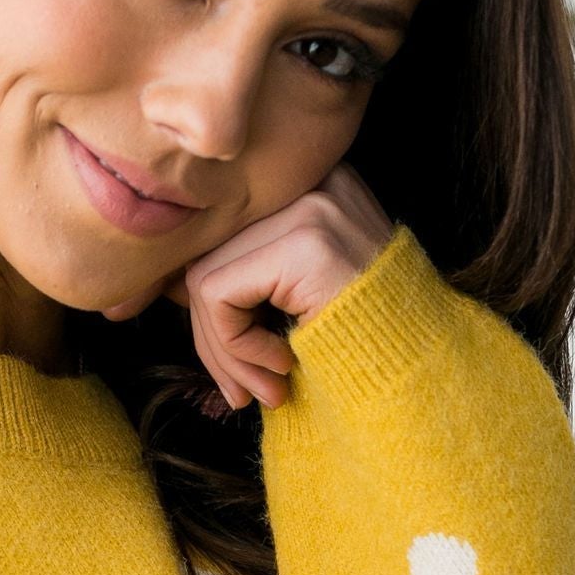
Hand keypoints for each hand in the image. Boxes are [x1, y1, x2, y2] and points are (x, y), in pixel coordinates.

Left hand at [105, 167, 396, 412]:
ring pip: (205, 277)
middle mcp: (317, 181)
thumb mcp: (292, 306)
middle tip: (238, 393)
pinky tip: (282, 371)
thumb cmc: (365, 353)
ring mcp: (313, 206)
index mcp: (316, 188)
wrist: (425, 383)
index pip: (223, 224)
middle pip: (209, 250)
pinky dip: (234, 346)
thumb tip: (156, 283)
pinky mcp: (305, 242)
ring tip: (264, 389)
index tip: (148, 323)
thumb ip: (242, 280)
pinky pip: (217, 294)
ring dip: (223, 350)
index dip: (184, 279)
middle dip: (211, 335)